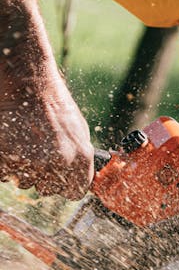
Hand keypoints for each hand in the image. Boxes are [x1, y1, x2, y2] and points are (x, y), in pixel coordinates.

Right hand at [0, 0, 93, 199]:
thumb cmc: (51, 101)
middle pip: (45, 189)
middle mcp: (57, 163)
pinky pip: (4, 172)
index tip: (57, 173)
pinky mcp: (5, 157)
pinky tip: (8, 138)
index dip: (64, 183)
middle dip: (39, 174)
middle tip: (33, 146)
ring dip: (19, 166)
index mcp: (80, 158)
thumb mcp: (77, 129)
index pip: (74, 192)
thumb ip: (79, 159)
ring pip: (22, 181)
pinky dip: (3, 161)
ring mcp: (29, 160)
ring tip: (20, 138)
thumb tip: (80, 183)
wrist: (24, 76)